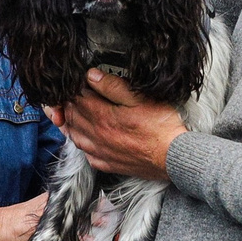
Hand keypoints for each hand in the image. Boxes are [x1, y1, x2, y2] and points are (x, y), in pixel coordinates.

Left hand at [47, 70, 186, 181]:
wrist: (173, 156)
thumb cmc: (161, 126)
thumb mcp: (139, 97)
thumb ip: (113, 86)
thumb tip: (92, 76)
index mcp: (102, 117)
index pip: (77, 100)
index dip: (74, 90)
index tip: (76, 84)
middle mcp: (97, 136)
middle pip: (73, 118)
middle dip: (69, 105)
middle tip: (71, 97)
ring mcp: (101, 152)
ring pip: (75, 137)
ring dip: (71, 124)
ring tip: (73, 115)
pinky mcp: (108, 164)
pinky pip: (86, 155)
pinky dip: (81, 145)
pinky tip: (86, 140)